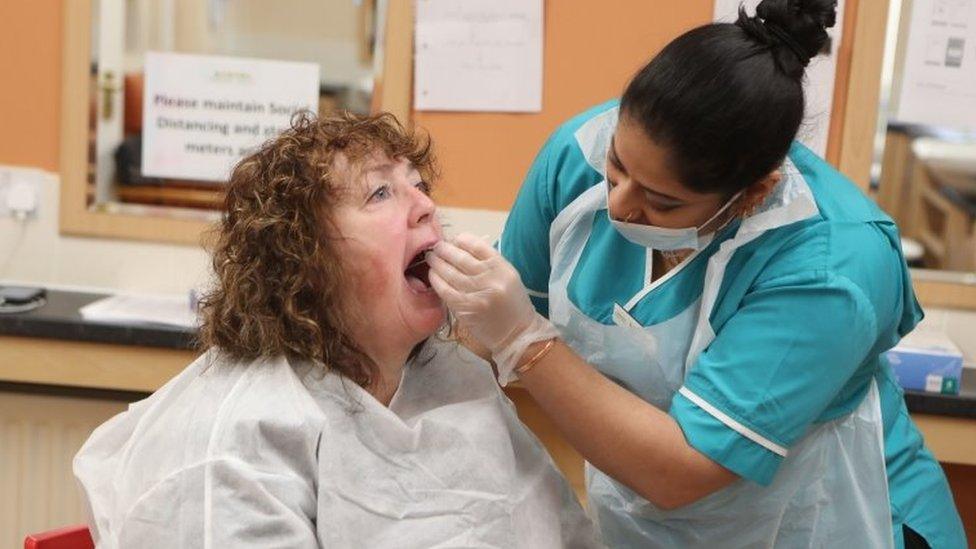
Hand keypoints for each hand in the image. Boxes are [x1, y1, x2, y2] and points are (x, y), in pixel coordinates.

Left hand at [428, 233, 558, 383]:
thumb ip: (487, 263)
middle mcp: (491, 278)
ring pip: (450, 272)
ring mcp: (477, 294)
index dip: (461, 240)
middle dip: (444, 250)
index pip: (477, 245)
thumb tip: (460, 248)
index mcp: (503, 268)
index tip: (453, 240)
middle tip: (436, 247)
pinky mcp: (466, 309)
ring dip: (437, 263)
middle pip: (460, 257)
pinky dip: (436, 281)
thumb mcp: (507, 277)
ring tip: (431, 259)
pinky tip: (432, 276)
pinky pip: (445, 290)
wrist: (518, 334)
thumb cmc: (512, 304)